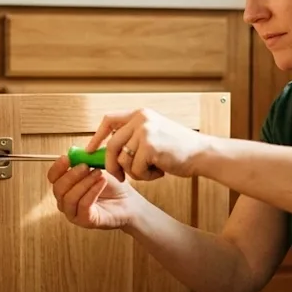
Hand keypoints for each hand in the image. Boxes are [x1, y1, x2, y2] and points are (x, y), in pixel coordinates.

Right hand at [46, 158, 143, 229]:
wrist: (129, 202)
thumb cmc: (112, 186)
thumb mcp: (96, 168)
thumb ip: (84, 160)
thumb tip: (73, 152)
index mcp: (65, 188)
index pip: (52, 178)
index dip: (57, 168)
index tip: (67, 158)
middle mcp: (66, 202)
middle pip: (58, 189)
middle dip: (72, 175)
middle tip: (86, 166)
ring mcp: (74, 214)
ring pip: (70, 198)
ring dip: (84, 183)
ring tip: (99, 173)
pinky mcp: (85, 221)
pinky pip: (83, 206)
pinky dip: (92, 192)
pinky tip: (102, 183)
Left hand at [85, 108, 212, 181]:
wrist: (202, 154)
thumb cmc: (178, 148)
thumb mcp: (154, 134)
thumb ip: (133, 137)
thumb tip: (105, 151)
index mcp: (140, 114)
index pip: (108, 120)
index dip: (96, 136)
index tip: (90, 151)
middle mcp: (141, 119)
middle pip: (112, 145)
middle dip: (111, 165)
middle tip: (118, 177)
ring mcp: (146, 131)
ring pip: (123, 160)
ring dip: (135, 172)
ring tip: (152, 170)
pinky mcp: (150, 147)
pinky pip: (136, 169)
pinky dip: (146, 176)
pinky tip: (160, 172)